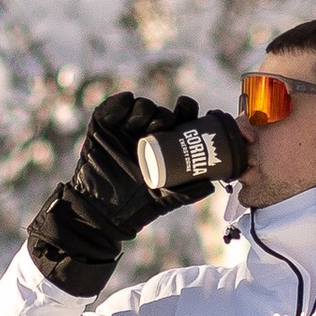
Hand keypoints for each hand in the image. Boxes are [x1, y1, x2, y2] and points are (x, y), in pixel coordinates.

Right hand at [26, 91, 202, 295]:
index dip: (186, 110)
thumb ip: (188, 192)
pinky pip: (110, 109)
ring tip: (143, 124)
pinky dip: (119, 103)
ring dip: (144, 109)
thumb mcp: (166, 199)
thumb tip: (212, 185)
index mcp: (165, 144)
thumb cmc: (137, 207)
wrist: (104, 213)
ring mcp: (123, 129)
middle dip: (163, 113)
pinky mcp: (102, 128)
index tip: (186, 108)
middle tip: (164, 123)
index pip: (179, 120)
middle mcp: (146, 134)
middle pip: (159, 112)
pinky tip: (126, 104)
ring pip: (138, 106)